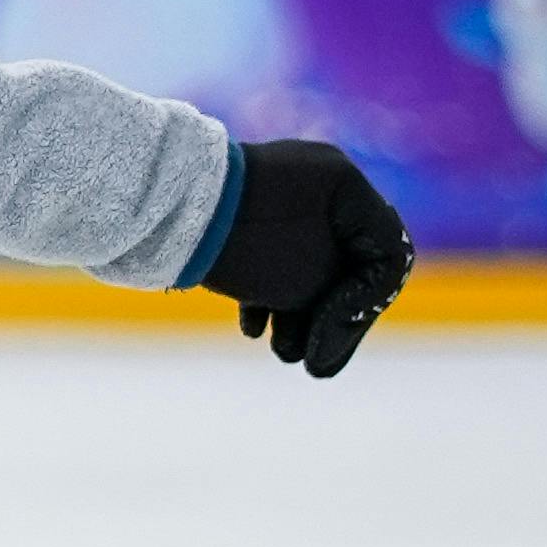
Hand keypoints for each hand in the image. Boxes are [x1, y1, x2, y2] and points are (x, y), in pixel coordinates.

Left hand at [191, 136, 414, 379]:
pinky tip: (253, 328)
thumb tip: (333, 335)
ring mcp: (276, 198)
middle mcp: (314, 183)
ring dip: (300, 316)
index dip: (367, 307)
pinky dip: (270, 295)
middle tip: (314, 363)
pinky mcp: (241, 218)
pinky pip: (271, 259)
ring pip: (306, 266)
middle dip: (329, 320)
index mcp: (342, 183)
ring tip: (282, 351)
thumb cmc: (244, 246)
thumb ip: (341, 305)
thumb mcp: (308, 283)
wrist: (159, 217)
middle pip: (346, 264)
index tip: (328, 338)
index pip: (386, 254)